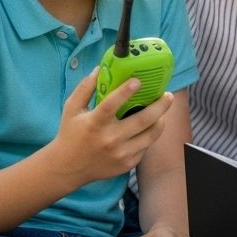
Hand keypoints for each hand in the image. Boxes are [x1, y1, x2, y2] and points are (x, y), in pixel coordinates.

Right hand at [52, 69, 172, 184]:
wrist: (68, 168)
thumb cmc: (71, 133)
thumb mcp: (71, 108)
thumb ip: (85, 88)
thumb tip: (100, 69)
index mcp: (94, 123)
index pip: (112, 104)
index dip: (126, 92)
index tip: (138, 81)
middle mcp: (110, 139)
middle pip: (142, 120)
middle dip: (160, 106)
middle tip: (168, 96)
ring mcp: (120, 154)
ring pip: (150, 135)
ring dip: (160, 121)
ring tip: (163, 111)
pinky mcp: (126, 164)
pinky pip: (145, 147)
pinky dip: (149, 135)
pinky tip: (150, 127)